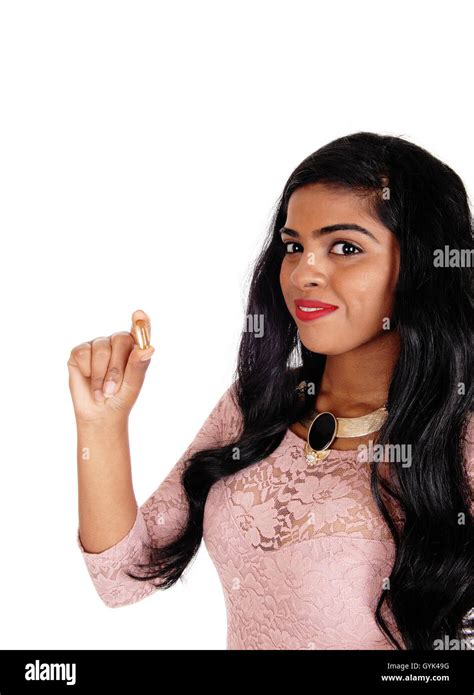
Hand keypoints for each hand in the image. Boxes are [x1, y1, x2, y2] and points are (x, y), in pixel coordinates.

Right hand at [67, 309, 154, 425]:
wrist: (100, 412)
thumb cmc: (121, 398)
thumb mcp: (133, 385)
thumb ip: (138, 365)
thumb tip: (148, 349)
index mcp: (135, 347)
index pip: (140, 330)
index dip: (140, 322)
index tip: (139, 316)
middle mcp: (117, 342)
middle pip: (119, 340)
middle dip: (116, 369)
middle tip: (112, 391)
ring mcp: (98, 345)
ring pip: (100, 349)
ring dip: (100, 376)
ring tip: (102, 394)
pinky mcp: (80, 351)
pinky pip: (83, 353)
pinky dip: (87, 372)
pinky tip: (89, 381)